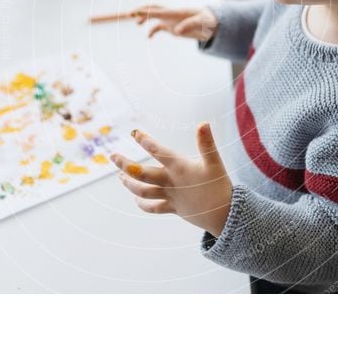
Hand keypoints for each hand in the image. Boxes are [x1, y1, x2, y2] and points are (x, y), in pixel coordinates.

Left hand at [110, 122, 232, 237]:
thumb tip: (203, 123)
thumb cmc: (220, 186)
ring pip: (143, 191)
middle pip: (141, 173)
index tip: (133, 132)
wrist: (225, 215)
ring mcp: (170, 197)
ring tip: (120, 176)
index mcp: (179, 168)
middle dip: (125, 164)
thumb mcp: (215, 162)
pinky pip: (153, 208)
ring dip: (129, 184)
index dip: (144, 140)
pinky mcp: (173, 209)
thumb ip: (206, 143)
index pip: (157, 151)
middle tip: (112, 156)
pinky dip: (142, 203)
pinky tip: (135, 198)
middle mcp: (170, 182)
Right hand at [130, 4, 217, 40]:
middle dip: (142, 11)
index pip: (159, 11)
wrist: (211, 23)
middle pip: (153, 9)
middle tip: (130, 14)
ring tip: (136, 24)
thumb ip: (189, 25)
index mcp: (176, 12)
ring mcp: (171, 20)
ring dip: (145, 18)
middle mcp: (171, 15)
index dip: (147, 12)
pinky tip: (148, 38)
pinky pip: (159, 27)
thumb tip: (177, 31)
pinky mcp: (172, 26)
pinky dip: (152, 31)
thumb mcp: (201, 23)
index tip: (136, 12)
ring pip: (154, 17)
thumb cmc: (207, 20)